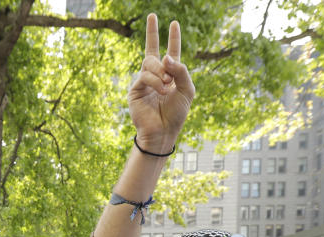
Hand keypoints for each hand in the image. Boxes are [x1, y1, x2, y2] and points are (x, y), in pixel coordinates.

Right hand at [128, 15, 194, 152]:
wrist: (164, 131)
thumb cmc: (177, 113)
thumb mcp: (187, 90)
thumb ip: (182, 71)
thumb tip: (166, 56)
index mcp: (170, 74)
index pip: (171, 51)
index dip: (172, 37)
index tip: (174, 22)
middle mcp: (156, 75)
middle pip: (152, 50)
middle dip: (152, 33)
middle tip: (154, 19)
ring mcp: (144, 81)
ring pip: (150, 62)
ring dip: (161, 71)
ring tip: (167, 84)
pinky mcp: (136, 89)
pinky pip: (144, 76)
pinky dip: (155, 81)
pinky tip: (162, 89)